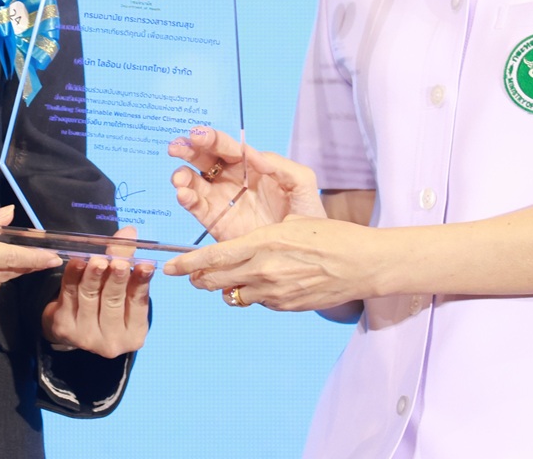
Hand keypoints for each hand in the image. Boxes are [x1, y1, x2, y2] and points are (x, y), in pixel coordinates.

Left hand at [39, 228, 152, 357]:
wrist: (72, 323)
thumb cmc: (106, 303)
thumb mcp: (122, 288)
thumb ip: (126, 261)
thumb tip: (128, 233)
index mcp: (134, 334)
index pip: (138, 303)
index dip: (140, 282)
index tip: (144, 265)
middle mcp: (112, 342)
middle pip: (113, 301)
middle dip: (116, 279)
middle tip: (118, 262)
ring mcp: (86, 337)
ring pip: (91, 297)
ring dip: (93, 275)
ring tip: (97, 259)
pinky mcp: (64, 327)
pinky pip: (70, 294)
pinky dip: (73, 276)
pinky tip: (77, 262)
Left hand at [162, 217, 389, 312]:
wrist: (362, 264)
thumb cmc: (329, 236)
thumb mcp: (291, 224)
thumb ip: (260, 240)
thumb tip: (240, 250)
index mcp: (264, 242)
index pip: (215, 257)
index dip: (188, 264)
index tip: (170, 268)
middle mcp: (264, 270)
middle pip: (216, 280)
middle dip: (199, 278)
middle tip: (191, 276)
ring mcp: (275, 293)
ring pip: (234, 294)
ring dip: (225, 287)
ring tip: (225, 279)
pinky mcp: (286, 307)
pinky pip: (258, 302)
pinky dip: (252, 294)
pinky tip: (261, 284)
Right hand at [168, 127, 323, 240]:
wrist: (305, 251)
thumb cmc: (307, 213)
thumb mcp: (301, 182)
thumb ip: (280, 164)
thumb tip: (253, 156)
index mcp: (250, 165)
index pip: (227, 147)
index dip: (212, 139)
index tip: (199, 135)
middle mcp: (231, 179)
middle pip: (204, 159)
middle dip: (189, 150)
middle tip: (177, 146)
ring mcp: (221, 200)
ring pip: (194, 182)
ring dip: (183, 176)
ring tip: (180, 179)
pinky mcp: (215, 222)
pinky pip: (197, 208)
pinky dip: (187, 199)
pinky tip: (184, 195)